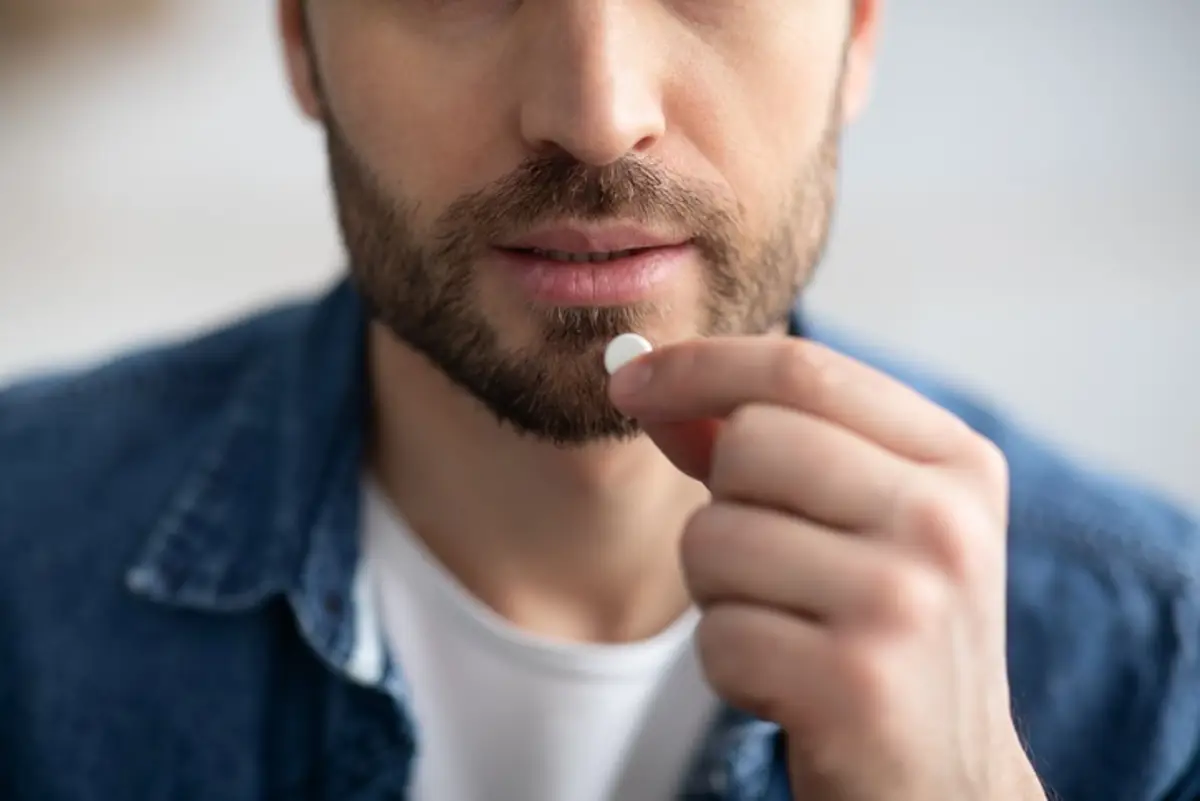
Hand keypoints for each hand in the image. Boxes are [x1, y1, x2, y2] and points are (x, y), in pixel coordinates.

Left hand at [608, 337, 1045, 800]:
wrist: (944, 780)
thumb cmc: (884, 632)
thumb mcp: (857, 521)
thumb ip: (764, 443)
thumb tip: (646, 381)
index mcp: (955, 462)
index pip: (802, 369)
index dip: (698, 365)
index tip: (631, 382)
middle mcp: (941, 520)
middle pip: (748, 444)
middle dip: (722, 504)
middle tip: (767, 565)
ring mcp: (905, 600)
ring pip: (714, 538)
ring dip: (720, 593)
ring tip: (788, 629)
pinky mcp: (855, 683)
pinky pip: (716, 635)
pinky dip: (730, 664)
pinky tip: (789, 686)